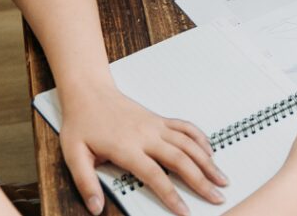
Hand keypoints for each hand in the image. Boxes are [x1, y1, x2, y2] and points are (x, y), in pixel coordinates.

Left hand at [58, 81, 227, 215]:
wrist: (89, 93)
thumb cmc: (82, 123)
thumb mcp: (74, 155)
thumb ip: (86, 183)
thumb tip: (95, 207)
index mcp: (127, 148)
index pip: (155, 176)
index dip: (171, 195)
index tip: (185, 211)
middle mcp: (146, 136)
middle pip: (181, 160)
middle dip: (202, 181)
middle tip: (217, 197)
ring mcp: (155, 126)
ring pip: (188, 144)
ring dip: (208, 162)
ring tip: (221, 179)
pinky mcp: (159, 119)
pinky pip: (185, 127)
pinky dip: (200, 139)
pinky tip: (210, 151)